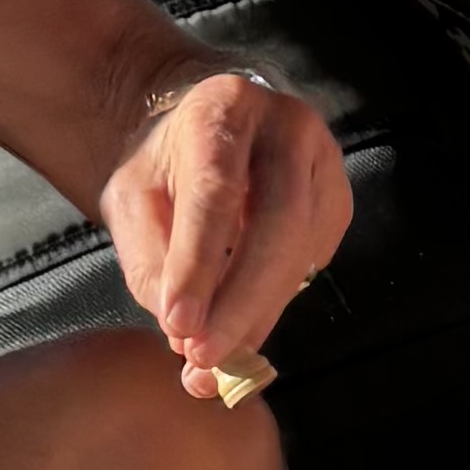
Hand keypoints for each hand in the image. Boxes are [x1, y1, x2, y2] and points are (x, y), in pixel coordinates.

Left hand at [100, 69, 354, 397]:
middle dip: (240, 302)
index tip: (178, 324)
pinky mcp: (338, 203)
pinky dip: (272, 306)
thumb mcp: (132, 200)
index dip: (199, 264)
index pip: (215, 192)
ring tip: (212, 361)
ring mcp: (324, 165)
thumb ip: (150, 260)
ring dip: (256, 316)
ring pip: (300, 254)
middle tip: (204, 358)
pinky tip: (239, 324)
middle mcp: (288, 127)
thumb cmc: (164, 166)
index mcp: (225, 108)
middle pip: (277, 224)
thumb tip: (184, 331)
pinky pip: (310, 266)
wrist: (207, 132)